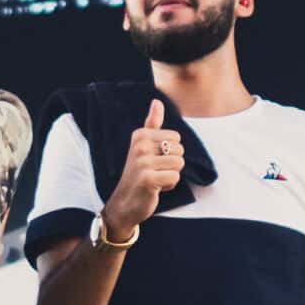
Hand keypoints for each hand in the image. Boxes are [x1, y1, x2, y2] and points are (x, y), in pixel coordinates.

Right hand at [101, 99, 183, 239]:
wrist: (124, 203)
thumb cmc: (138, 174)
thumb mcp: (142, 146)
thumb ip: (152, 124)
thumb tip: (157, 101)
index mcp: (140, 135)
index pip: (176, 138)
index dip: (169, 152)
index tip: (153, 161)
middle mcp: (140, 146)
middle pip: (180, 150)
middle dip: (172, 165)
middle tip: (154, 172)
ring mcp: (143, 162)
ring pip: (179, 164)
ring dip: (171, 176)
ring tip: (155, 179)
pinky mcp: (148, 179)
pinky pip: (175, 177)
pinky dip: (168, 186)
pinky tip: (155, 188)